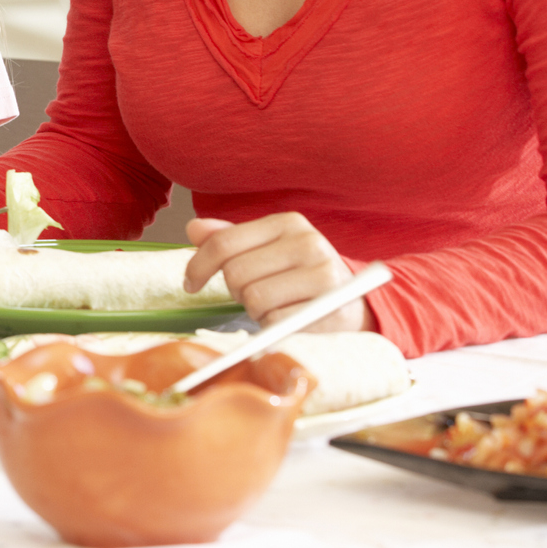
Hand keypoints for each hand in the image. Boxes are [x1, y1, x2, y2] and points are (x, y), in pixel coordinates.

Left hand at [184, 213, 367, 331]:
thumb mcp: (267, 250)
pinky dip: (273, 325)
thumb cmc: (300, 275)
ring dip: (255, 310)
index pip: (223, 243)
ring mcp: (323, 273)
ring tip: (274, 305)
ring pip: (254, 298)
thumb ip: (230, 239)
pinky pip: (276, 320)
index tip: (191, 283)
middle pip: (236, 273)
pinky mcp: (331, 306)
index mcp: (287, 223)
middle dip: (235, 291)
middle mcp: (308, 242)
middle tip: (252, 295)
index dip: (198, 266)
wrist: (355, 302)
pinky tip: (288, 317)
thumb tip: (193, 228)